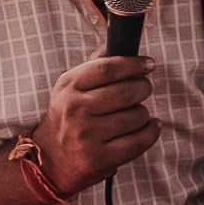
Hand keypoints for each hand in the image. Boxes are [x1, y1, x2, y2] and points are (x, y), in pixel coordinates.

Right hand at [36, 53, 158, 195]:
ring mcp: (87, 136)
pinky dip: (151, 131)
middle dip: (143, 87)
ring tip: (135, 114)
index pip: (108, 68)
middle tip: (144, 88)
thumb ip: (94, 65)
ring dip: (143, 113)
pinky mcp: (101, 158)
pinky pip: (140, 141)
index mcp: (69, 86)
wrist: (52, 161)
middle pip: (127, 91)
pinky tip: (150, 127)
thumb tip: (117, 43)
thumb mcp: (71, 88)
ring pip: (136, 116)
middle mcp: (75, 110)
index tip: (148, 64)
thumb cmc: (69, 119)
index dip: (133, 64)